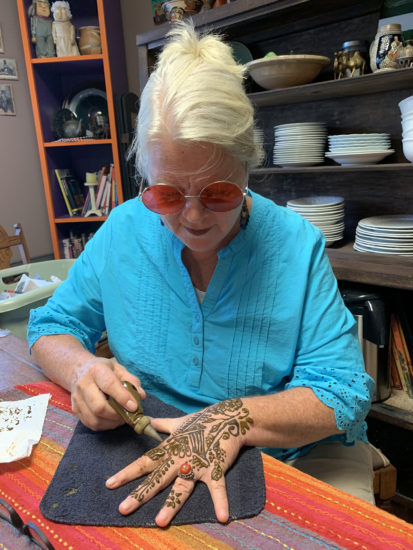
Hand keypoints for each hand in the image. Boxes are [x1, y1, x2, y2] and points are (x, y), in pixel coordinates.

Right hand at [70, 357, 144, 430]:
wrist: (79, 370)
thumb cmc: (103, 370)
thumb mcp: (119, 369)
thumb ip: (132, 381)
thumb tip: (141, 396)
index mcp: (96, 370)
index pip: (109, 385)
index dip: (123, 398)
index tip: (134, 407)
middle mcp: (83, 384)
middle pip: (99, 407)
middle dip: (117, 415)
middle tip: (128, 414)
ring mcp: (77, 398)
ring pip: (95, 419)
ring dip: (112, 422)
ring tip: (121, 418)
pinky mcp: (75, 410)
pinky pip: (91, 424)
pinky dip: (105, 425)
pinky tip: (112, 419)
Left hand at [106, 398, 253, 525]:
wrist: (228, 417)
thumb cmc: (202, 421)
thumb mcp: (179, 422)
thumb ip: (162, 425)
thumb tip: (148, 420)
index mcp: (170, 448)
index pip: (144, 462)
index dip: (127, 473)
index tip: (109, 484)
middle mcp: (180, 458)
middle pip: (157, 478)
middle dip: (140, 493)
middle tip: (123, 508)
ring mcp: (197, 464)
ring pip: (181, 487)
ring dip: (172, 504)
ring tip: (160, 521)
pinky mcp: (216, 468)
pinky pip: (218, 487)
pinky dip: (221, 501)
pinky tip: (222, 516)